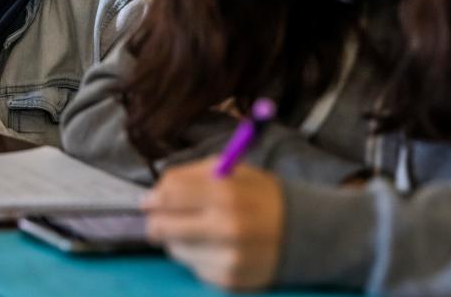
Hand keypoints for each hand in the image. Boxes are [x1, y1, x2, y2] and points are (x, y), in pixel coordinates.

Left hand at [143, 158, 284, 291]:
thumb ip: (190, 175)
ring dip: (178, 239)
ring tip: (199, 230)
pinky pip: (193, 267)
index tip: (148, 201)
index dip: (152, 198)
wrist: (302, 233)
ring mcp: (227, 257)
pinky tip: (216, 247)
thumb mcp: (231, 171)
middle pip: (162, 226)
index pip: (169, 195)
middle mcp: (225, 226)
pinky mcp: (229, 280)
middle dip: (157, 221)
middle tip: (161, 218)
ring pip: (174, 249)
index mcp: (225, 192)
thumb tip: (155, 191)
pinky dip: (197, 256)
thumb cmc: (259, 196)